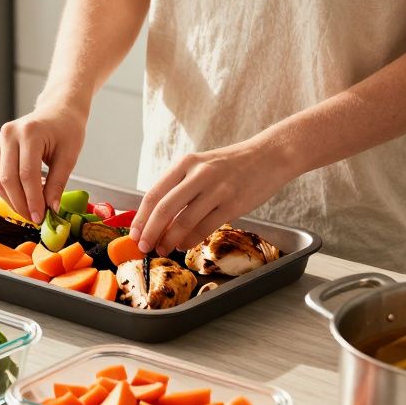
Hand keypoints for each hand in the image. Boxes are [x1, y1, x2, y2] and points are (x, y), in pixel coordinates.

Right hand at [0, 105, 87, 223]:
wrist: (58, 110)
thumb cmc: (67, 129)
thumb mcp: (69, 156)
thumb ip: (58, 183)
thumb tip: (51, 209)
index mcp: (29, 133)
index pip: (27, 174)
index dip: (33, 200)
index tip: (40, 217)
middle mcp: (9, 135)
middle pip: (8, 179)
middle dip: (21, 204)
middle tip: (34, 218)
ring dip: (13, 201)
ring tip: (30, 211)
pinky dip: (9, 192)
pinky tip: (24, 198)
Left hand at [129, 138, 297, 255]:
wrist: (270, 156)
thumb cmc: (232, 164)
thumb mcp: (201, 165)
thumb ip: (181, 186)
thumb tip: (157, 217)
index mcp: (186, 163)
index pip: (154, 193)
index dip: (141, 217)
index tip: (135, 234)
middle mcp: (199, 174)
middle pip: (165, 209)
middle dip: (151, 232)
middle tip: (144, 247)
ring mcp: (217, 190)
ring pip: (184, 222)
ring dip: (169, 240)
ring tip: (163, 249)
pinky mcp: (233, 204)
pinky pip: (205, 228)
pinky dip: (190, 240)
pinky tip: (183, 245)